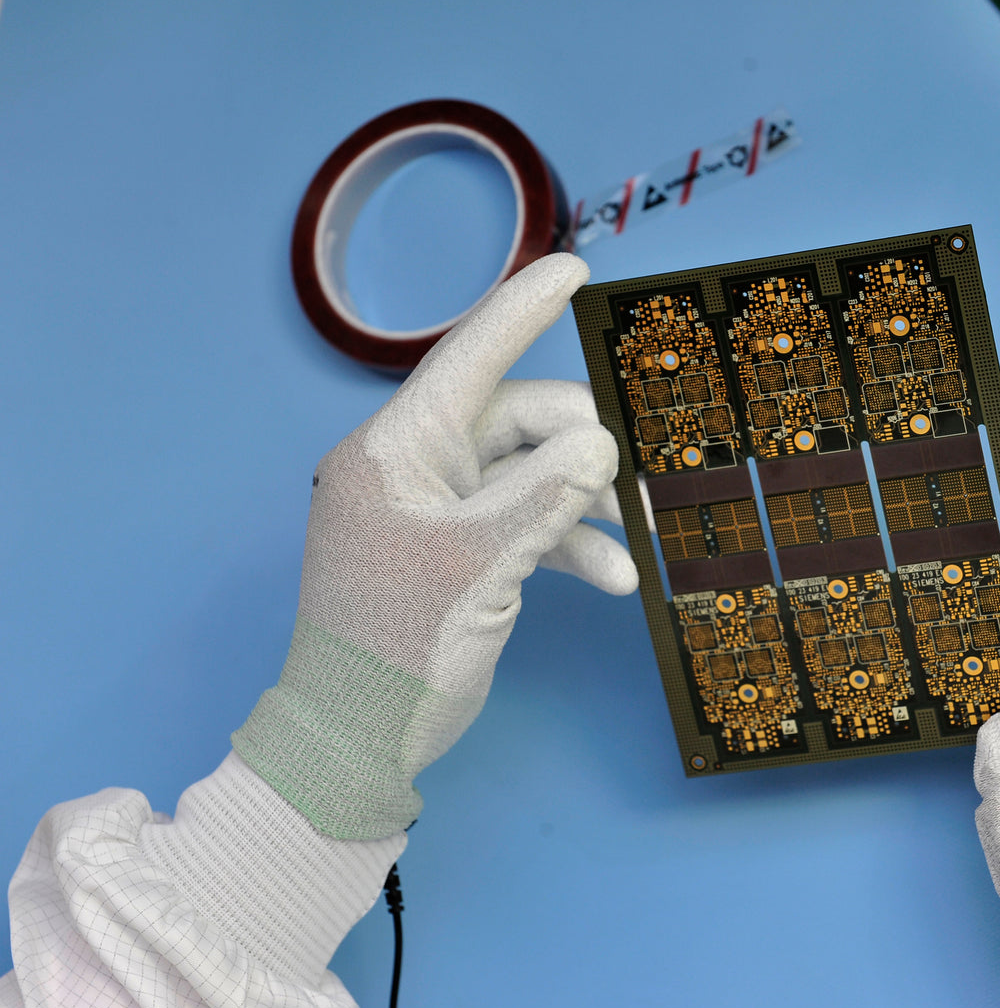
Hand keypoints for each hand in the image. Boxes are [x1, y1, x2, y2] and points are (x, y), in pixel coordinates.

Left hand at [233, 252, 636, 840]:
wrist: (359, 738)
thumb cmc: (397, 647)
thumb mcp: (477, 564)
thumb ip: (543, 497)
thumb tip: (599, 444)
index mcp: (397, 449)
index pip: (470, 359)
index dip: (523, 309)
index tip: (575, 269)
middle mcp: (415, 468)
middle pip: (518, 423)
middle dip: (579, 448)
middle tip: (627, 481)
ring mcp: (438, 511)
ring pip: (531, 476)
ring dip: (582, 506)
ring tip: (631, 538)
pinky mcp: (460, 552)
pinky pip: (526, 524)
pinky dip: (568, 546)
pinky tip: (613, 580)